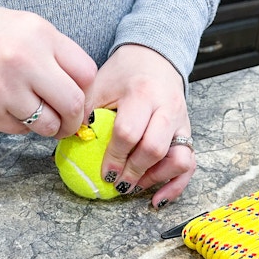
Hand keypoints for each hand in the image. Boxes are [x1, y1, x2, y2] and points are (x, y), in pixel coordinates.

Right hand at [0, 0, 96, 137]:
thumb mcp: (15, 23)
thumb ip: (48, 51)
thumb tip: (76, 85)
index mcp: (37, 33)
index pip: (86, 73)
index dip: (86, 89)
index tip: (78, 95)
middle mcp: (25, 61)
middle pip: (74, 105)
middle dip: (75, 119)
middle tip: (68, 121)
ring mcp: (4, 90)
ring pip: (49, 125)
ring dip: (48, 127)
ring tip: (37, 118)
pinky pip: (19, 130)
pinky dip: (20, 126)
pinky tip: (6, 110)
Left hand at [86, 44, 194, 207]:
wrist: (152, 59)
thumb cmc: (122, 76)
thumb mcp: (98, 86)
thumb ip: (85, 114)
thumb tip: (69, 145)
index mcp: (142, 93)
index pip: (129, 132)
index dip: (114, 157)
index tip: (104, 172)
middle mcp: (167, 108)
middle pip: (154, 148)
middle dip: (133, 172)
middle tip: (116, 183)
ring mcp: (181, 122)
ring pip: (179, 159)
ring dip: (155, 178)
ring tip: (135, 186)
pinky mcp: (188, 134)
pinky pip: (189, 165)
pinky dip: (175, 186)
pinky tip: (157, 199)